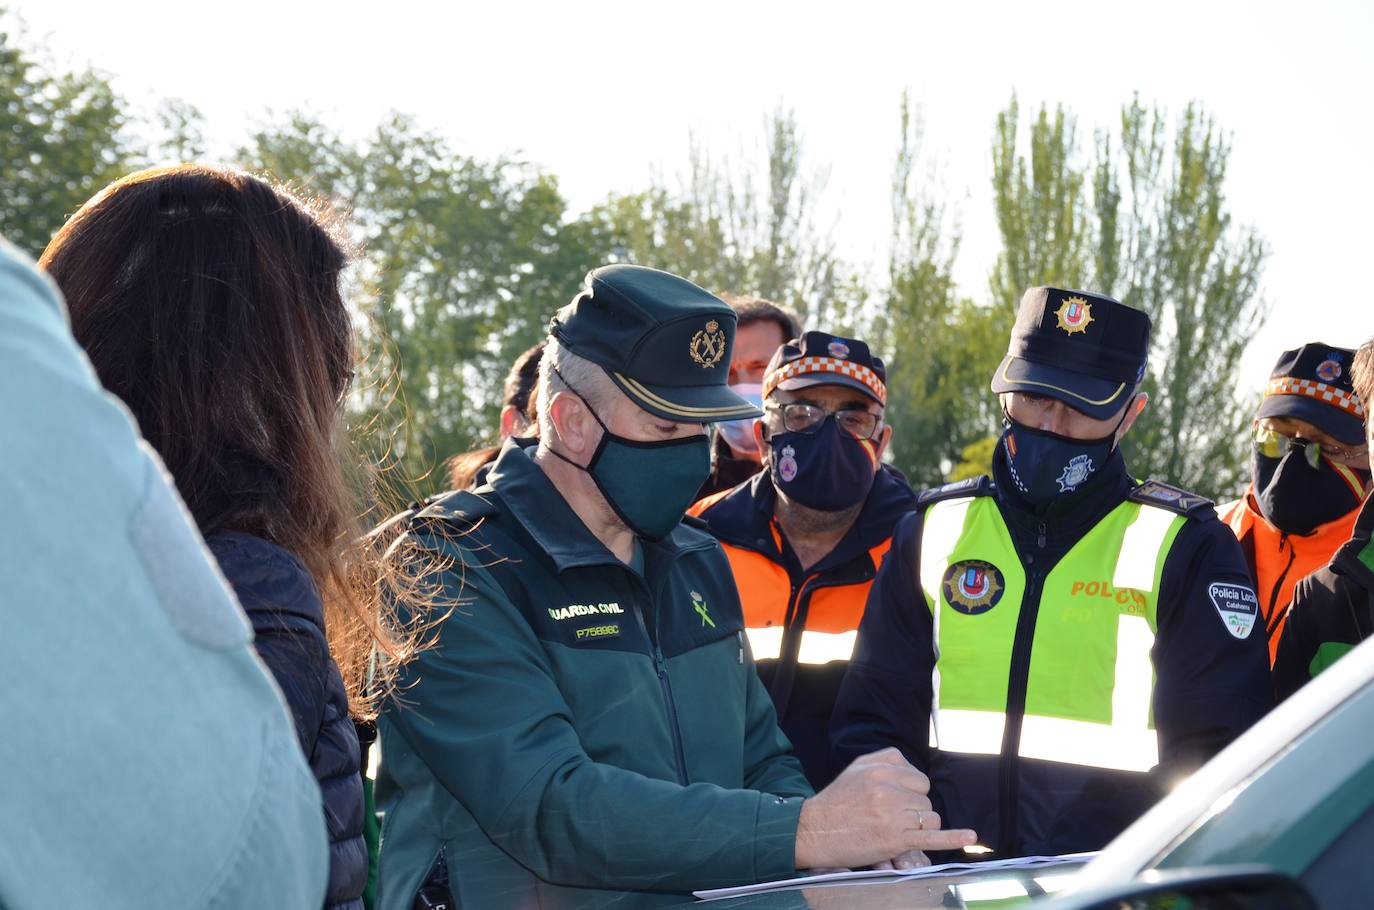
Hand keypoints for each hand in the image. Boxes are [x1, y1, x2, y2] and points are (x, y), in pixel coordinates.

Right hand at [793, 748, 976, 869]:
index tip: (894, 801)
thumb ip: (886, 760)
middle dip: (913, 811)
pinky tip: (970, 837)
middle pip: (926, 800)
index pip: (920, 780)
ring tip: (892, 829)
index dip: (910, 793)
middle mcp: (889, 789)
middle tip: (889, 818)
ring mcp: (894, 815)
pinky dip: (953, 838)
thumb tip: (912, 768)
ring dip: (917, 826)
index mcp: (881, 769)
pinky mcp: (897, 839)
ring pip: (929, 818)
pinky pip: (932, 837)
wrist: (813, 830)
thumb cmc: (836, 801)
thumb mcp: (857, 768)